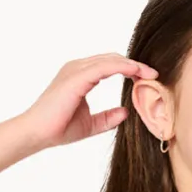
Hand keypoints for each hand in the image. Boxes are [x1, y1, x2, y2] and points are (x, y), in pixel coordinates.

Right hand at [22, 53, 158, 147]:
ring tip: (150, 73)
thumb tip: (126, 113)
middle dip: (135, 65)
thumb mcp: (91, 124)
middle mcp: (78, 68)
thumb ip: (108, 117)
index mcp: (81, 75)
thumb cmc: (59, 128)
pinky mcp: (76, 76)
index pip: (110, 65)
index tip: (148, 78)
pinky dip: (123, 67)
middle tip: (154, 74)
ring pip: (111, 59)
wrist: (38, 133)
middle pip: (113, 58)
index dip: (130, 69)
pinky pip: (105, 67)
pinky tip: (137, 72)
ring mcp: (76, 70)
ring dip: (133, 65)